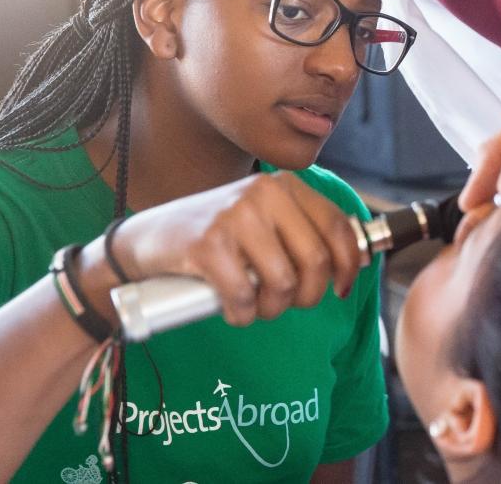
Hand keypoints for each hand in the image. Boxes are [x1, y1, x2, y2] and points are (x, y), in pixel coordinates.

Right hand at [91, 172, 366, 325]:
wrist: (145, 240)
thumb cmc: (213, 236)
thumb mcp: (262, 219)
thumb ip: (301, 231)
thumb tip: (356, 259)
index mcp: (284, 186)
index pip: (338, 228)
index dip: (349, 266)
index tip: (341, 289)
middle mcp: (262, 194)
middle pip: (316, 262)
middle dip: (307, 297)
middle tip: (283, 304)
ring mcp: (234, 217)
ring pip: (283, 284)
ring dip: (271, 310)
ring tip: (254, 305)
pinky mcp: (207, 246)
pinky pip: (245, 297)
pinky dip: (242, 314)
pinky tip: (231, 308)